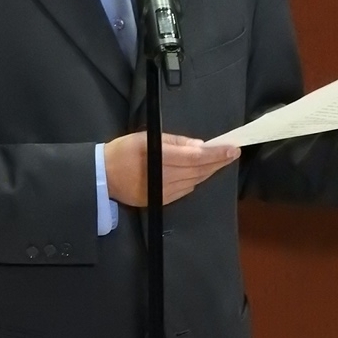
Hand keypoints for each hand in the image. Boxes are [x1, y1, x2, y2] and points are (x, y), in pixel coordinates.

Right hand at [104, 131, 239, 206]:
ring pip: (195, 181)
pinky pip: (186, 189)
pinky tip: (201, 172)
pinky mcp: (162, 200)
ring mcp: (164, 192)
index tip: (232, 149)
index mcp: (160, 158)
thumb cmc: (123, 150)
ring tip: (220, 160)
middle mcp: (165, 177)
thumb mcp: (146, 137)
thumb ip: (174, 141)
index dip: (215, 154)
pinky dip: (196, 179)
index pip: (195, 157)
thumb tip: (199, 145)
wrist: (104, 176)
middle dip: (217, 161)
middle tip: (233, 153)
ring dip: (209, 171)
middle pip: (198, 170)